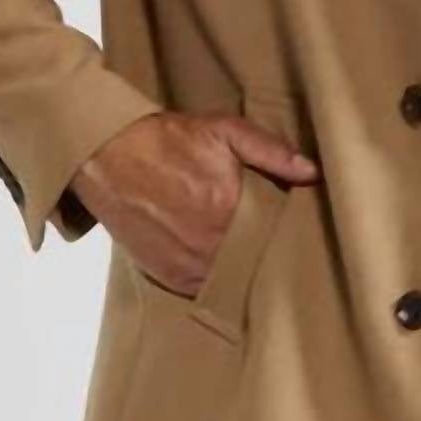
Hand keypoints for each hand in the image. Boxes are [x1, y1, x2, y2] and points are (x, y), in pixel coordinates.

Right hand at [69, 110, 320, 295]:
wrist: (107, 154)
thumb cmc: (167, 139)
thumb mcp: (223, 131)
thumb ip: (271, 151)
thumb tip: (312, 172)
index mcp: (229, 208)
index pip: (275, 238)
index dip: (288, 240)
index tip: (300, 238)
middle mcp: (209, 243)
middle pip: (255, 263)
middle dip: (267, 258)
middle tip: (282, 254)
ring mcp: (187, 264)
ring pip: (231, 281)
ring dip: (243, 274)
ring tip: (256, 264)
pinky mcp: (167, 276)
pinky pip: (203, 290)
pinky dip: (215, 282)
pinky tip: (226, 269)